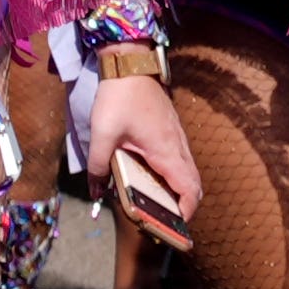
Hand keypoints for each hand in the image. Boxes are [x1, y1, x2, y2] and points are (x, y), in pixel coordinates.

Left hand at [87, 70, 201, 244]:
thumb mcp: (103, 134)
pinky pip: (180, 161)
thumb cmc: (119, 98)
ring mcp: (177, 138)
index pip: (189, 190)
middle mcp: (178, 146)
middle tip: (166, 221)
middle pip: (194, 185)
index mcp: (166, 151)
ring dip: (180, 192)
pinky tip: (154, 180)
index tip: (174, 226)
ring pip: (189, 173)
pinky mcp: (172, 131)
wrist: (130, 63)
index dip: (186, 212)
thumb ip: (98, 166)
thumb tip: (95, 192)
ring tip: (160, 206)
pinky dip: (175, 177)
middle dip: (184, 206)